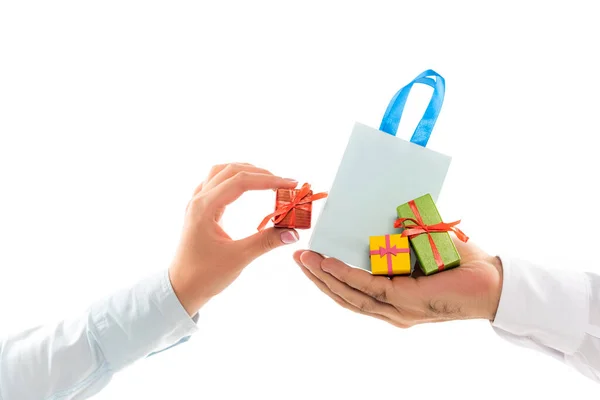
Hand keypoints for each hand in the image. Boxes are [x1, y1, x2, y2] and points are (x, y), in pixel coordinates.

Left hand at [169, 163, 299, 314]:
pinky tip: (247, 187)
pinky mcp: (200, 210)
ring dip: (246, 171)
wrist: (181, 288)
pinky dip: (235, 180)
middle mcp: (199, 200)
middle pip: (231, 171)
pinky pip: (216, 183)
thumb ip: (266, 242)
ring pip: (222, 172)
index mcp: (204, 207)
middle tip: (284, 184)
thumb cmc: (204, 275)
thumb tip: (292, 232)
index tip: (290, 184)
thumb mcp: (238, 258)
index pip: (240, 181)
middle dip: (260, 174)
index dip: (268, 180)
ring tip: (268, 180)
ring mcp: (198, 203)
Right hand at [293, 239, 502, 327]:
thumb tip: (377, 216)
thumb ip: (397, 239)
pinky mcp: (405, 302)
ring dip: (323, 277)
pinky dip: (345, 275)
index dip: (327, 278)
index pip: (353, 292)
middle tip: (296, 257)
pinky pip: (368, 287)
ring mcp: (397, 309)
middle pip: (344, 297)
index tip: (309, 259)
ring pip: (350, 296)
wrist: (493, 279)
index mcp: (394, 299)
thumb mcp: (420, 246)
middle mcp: (392, 309)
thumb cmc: (459, 263)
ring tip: (303, 259)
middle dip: (317, 278)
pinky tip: (328, 263)